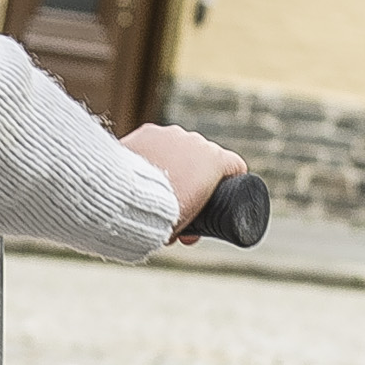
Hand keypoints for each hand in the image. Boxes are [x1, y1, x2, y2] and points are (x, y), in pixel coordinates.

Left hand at [125, 121, 243, 233]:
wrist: (128, 195)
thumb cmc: (161, 213)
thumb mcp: (187, 224)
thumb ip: (193, 224)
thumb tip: (188, 234)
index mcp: (215, 161)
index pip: (235, 166)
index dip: (232, 181)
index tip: (222, 194)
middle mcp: (197, 141)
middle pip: (205, 157)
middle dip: (197, 176)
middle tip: (182, 198)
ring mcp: (172, 134)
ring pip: (180, 147)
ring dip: (175, 163)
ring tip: (159, 185)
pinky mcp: (149, 131)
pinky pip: (157, 142)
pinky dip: (154, 154)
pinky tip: (143, 170)